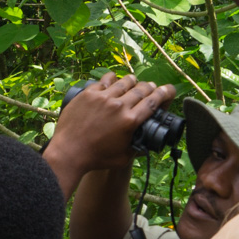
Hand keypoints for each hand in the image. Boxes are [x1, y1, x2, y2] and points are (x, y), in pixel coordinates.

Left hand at [47, 73, 175, 174]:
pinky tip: (113, 81)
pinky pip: (105, 80)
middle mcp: (119, 106)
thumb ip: (137, 149)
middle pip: (141, 89)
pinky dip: (112, 79)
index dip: (165, 93)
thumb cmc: (96, 158)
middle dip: (150, 87)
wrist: (68, 152)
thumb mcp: (123, 158)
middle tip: (151, 88)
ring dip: (133, 81)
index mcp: (130, 122)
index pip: (153, 101)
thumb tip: (145, 144)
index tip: (169, 90)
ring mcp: (103, 98)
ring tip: (134, 82)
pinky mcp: (89, 94)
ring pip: (124, 81)